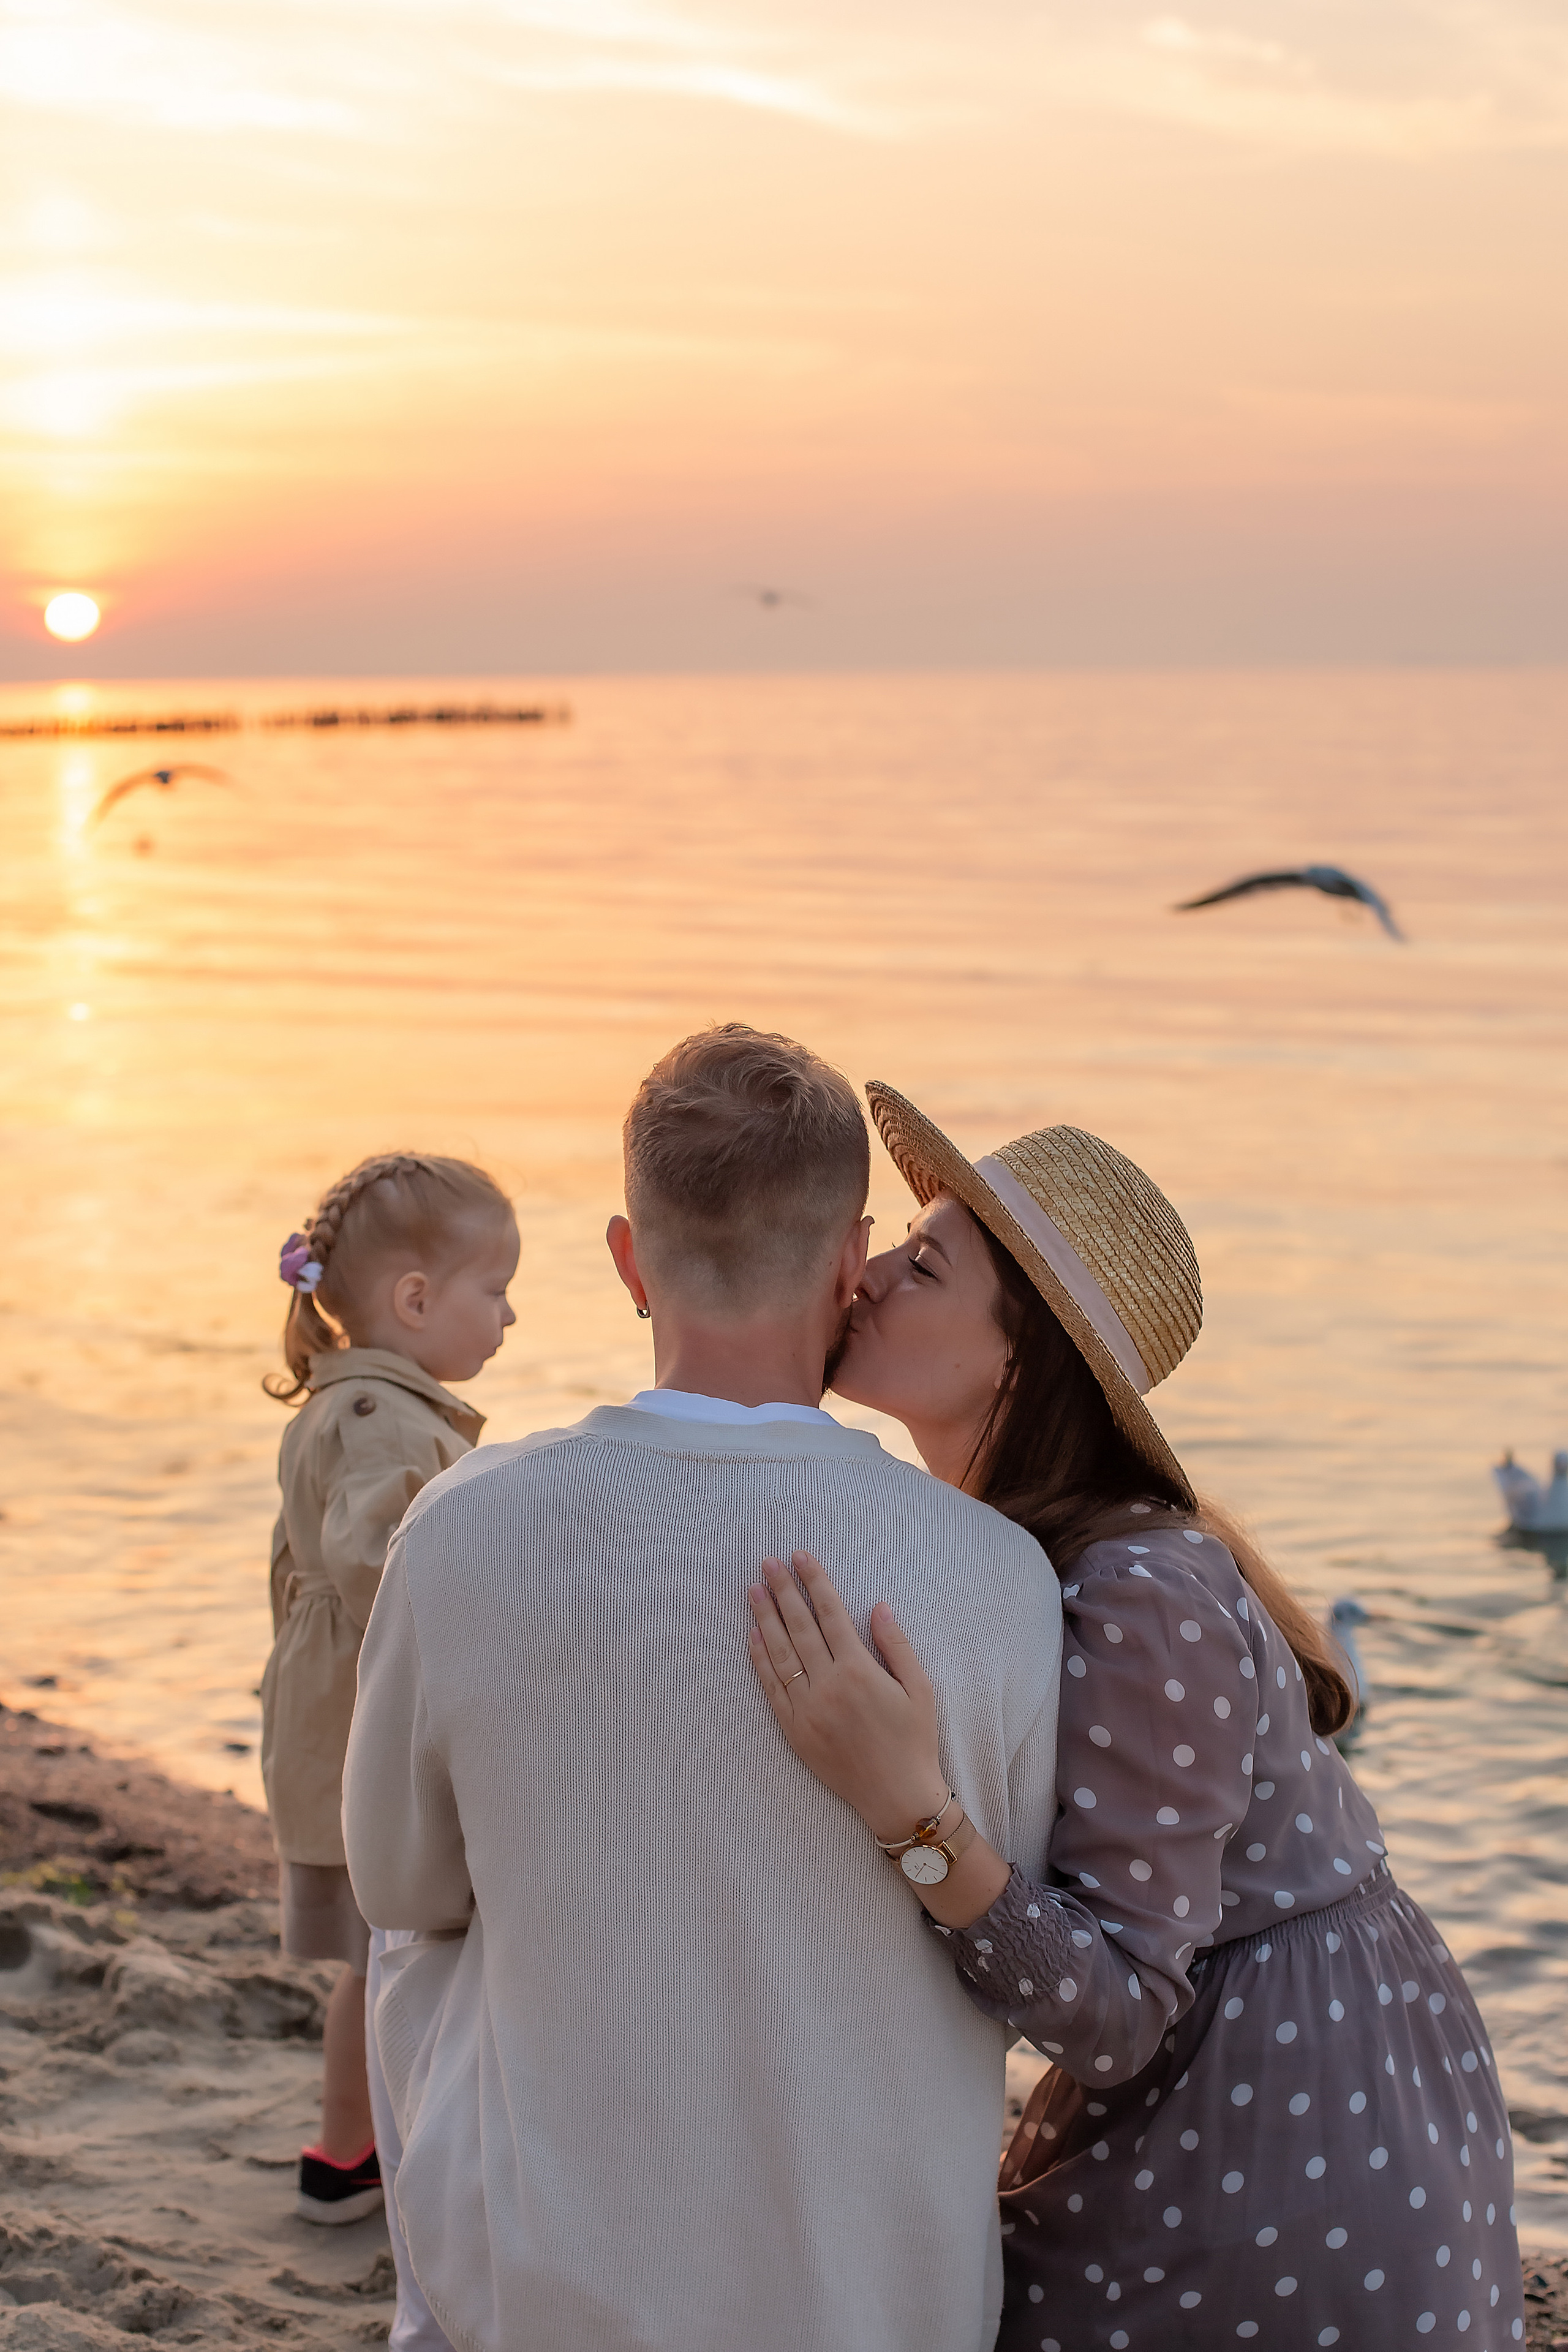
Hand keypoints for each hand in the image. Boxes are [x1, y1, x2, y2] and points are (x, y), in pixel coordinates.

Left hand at [747, 1552, 945, 1843]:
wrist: (896, 1796)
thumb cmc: (913, 1740)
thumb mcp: (919, 1688)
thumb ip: (896, 1645)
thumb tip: (877, 1606)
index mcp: (859, 1670)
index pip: (830, 1613)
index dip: (814, 1581)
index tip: (801, 1556)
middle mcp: (828, 1685)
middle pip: (799, 1626)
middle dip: (783, 1590)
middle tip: (768, 1561)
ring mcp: (807, 1708)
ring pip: (780, 1653)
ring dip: (764, 1617)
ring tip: (753, 1589)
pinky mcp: (794, 1730)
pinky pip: (771, 1687)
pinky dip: (760, 1659)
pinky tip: (752, 1636)